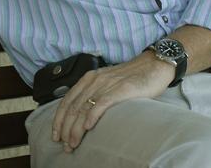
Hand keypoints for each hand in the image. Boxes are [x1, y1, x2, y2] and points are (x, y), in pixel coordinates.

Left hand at [51, 52, 173, 152]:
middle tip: (64, 145)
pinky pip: (102, 103)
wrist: (154, 65)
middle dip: (65, 128)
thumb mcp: (108, 82)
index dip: (59, 119)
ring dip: (76, 128)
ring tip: (73, 143)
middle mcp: (94, 80)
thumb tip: (83, 115)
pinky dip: (92, 116)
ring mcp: (107, 84)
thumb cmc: (133, 77)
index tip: (56, 135)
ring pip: (84, 108)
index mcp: (89, 78)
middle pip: (73, 107)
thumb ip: (96, 93)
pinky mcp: (120, 89)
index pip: (67, 101)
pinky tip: (88, 127)